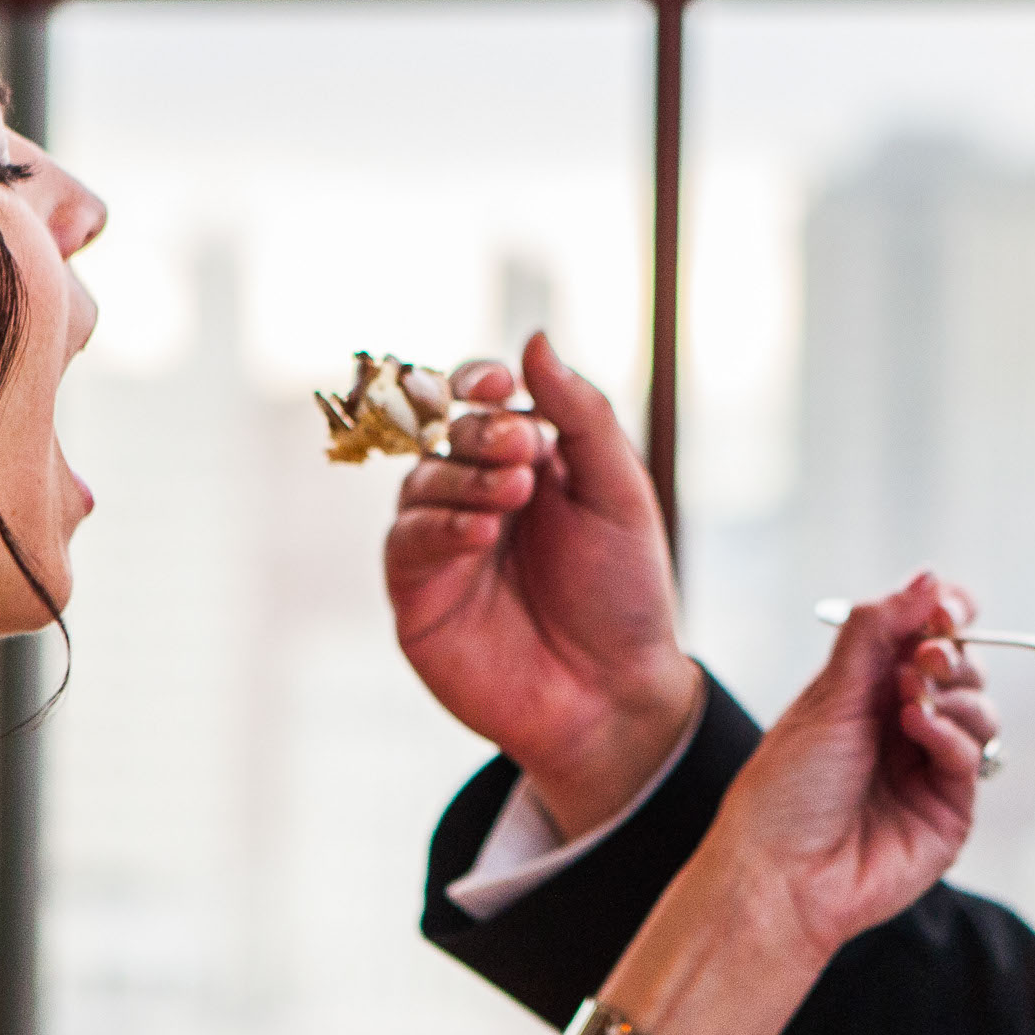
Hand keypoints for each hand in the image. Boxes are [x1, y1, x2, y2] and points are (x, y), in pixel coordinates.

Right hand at [386, 333, 705, 833]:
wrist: (616, 696)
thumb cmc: (624, 596)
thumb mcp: (619, 494)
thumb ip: (582, 416)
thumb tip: (535, 338)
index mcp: (527, 463)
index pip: (483, 401)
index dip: (479, 381)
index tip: (497, 382)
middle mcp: (477, 496)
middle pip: (450, 434)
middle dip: (481, 433)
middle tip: (523, 449)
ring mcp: (444, 545)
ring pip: (422, 482)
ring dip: (464, 476)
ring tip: (513, 492)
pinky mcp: (419, 596)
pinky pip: (409, 543)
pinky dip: (441, 527)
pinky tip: (482, 531)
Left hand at [698, 574, 998, 971]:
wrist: (780, 875)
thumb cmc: (786, 789)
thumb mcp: (827, 695)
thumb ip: (877, 631)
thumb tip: (927, 577)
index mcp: (867, 690)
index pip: (925, 634)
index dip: (944, 613)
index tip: (945, 604)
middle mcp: (904, 724)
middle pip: (963, 666)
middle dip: (950, 651)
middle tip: (924, 657)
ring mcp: (929, 767)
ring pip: (980, 708)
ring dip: (953, 693)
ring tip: (910, 700)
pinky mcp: (950, 809)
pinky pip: (972, 755)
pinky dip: (950, 734)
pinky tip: (917, 729)